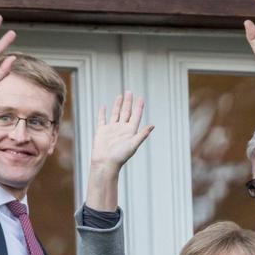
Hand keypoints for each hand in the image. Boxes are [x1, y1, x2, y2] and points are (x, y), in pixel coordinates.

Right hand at [86, 92, 153, 211]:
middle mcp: (121, 129)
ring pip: (115, 114)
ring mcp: (111, 129)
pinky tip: (103, 106)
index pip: (136, 116)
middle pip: (126, 112)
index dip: (139, 107)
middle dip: (128, 102)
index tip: (141, 98)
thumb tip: (153, 125)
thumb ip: (142, 134)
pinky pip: (102, 119)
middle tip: (130, 91)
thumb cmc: (120, 156)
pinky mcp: (101, 131)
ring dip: (118, 105)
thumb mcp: (133, 144)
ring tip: (120, 96)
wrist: (105, 163)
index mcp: (130, 131)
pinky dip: (102, 113)